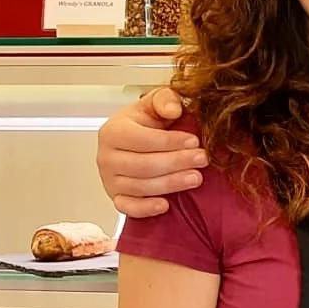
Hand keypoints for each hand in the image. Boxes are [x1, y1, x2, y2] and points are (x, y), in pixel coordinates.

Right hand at [99, 89, 208, 219]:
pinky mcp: (116, 198)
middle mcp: (107, 156)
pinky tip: (166, 205)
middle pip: (143, 165)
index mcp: (113, 131)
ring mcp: (109, 180)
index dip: (171, 141)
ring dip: (171, 184)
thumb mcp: (155, 103)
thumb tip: (173, 110)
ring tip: (195, 177)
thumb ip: (165, 99)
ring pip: (140, 186)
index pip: (142, 139)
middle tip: (201, 159)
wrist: (136, 140)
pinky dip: (146, 208)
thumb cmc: (146, 123)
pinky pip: (128, 208)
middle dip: (177, 162)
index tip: (194, 141)